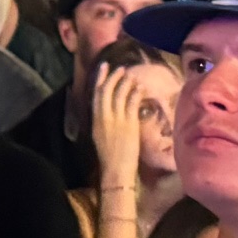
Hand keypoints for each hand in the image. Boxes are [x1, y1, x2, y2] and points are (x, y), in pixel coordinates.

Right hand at [91, 62, 147, 188]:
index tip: (104, 67)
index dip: (100, 78)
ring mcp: (117, 119)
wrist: (116, 170)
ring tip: (132, 76)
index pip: (96, 94)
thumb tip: (108, 108)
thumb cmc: (110, 156)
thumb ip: (103, 120)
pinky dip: (136, 93)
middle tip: (121, 68)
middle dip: (114, 76)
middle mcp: (104, 117)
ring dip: (126, 82)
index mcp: (95, 119)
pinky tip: (141, 88)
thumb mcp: (100, 135)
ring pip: (120, 94)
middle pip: (107, 90)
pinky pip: (133, 103)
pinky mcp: (129, 124)